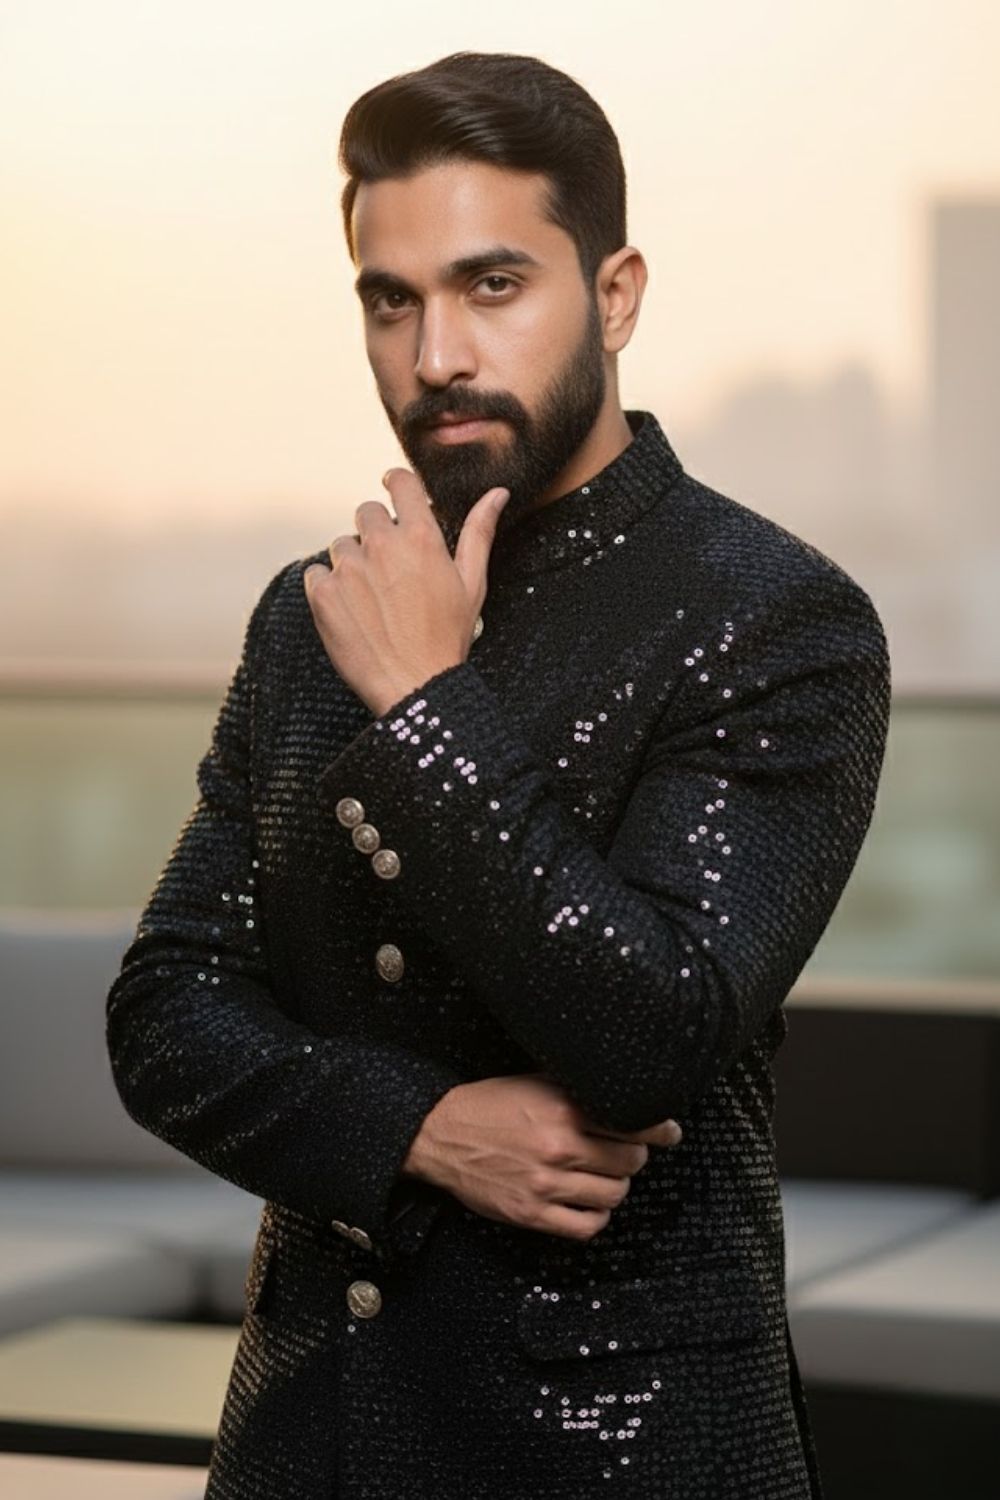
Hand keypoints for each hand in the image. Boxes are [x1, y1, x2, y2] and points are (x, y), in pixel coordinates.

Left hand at [303, 468, 509, 717]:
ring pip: (341, 545)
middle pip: (367, 513)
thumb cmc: (447, 639)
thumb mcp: (472, 584)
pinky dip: (327, 586)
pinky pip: (315, 572)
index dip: (396, 483)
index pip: (400, 483)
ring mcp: (349, 569)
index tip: (393, 489)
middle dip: (376, 532)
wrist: (414, 687)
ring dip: (352, 562)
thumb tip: (497, 494)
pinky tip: (350, 610)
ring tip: (372, 598)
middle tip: (390, 569)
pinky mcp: (323, 594)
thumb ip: (479, 532)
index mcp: (420, 538)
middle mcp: (381, 546)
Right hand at [401, 1073, 683, 1241]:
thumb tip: (627, 1096)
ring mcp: (546, 1185)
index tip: (668, 1132)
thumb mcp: (536, 1082)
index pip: (633, 1124)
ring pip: (614, 1195)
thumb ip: (579, 1090)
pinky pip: (587, 1226)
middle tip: (622, 1151)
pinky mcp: (532, 1214)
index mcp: (563, 1109)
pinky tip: (590, 1202)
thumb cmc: (491, 1105)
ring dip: (616, 1185)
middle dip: (632, 1156)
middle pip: (630, 1162)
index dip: (659, 1130)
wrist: (442, 1134)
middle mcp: (559, 1147)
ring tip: (604, 1175)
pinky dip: (597, 1216)